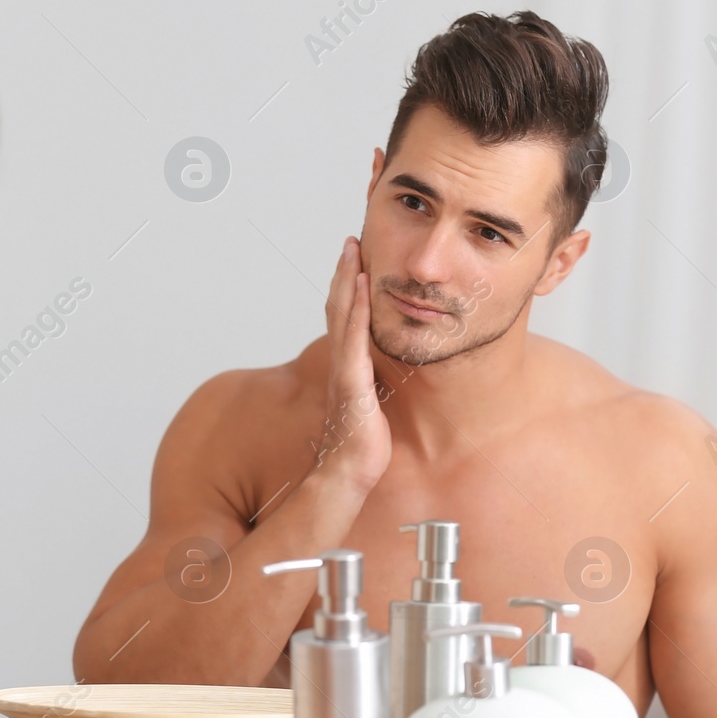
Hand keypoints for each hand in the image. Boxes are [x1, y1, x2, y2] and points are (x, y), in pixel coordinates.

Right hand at [314, 236, 391, 492]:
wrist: (347, 475)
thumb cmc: (360, 448)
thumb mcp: (369, 409)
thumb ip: (370, 389)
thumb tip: (379, 379)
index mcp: (345, 369)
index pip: (343, 320)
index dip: (346, 289)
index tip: (353, 261)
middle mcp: (340, 365)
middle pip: (337, 308)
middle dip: (344, 273)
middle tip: (351, 242)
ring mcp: (343, 372)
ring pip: (342, 317)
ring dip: (347, 281)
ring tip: (354, 251)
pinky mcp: (351, 384)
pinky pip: (353, 339)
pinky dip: (355, 309)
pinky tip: (361, 287)